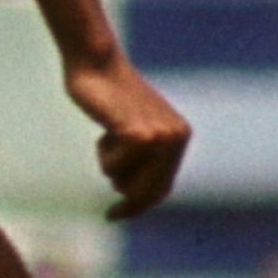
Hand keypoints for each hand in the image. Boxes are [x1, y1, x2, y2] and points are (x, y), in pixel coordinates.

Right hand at [64, 53, 190, 221]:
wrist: (96, 62)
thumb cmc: (107, 94)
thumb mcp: (133, 127)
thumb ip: (143, 155)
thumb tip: (133, 196)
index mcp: (180, 135)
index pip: (162, 187)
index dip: (139, 206)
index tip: (116, 215)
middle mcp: (176, 138)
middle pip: (147, 192)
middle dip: (126, 198)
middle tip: (111, 203)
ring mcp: (159, 138)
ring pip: (126, 181)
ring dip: (110, 164)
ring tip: (107, 134)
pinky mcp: (138, 136)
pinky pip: (113, 167)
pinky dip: (103, 153)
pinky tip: (105, 128)